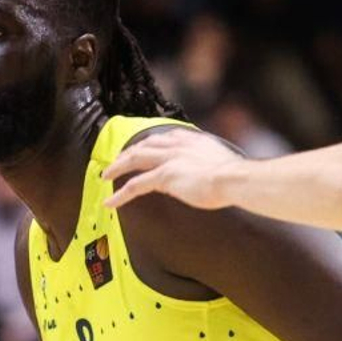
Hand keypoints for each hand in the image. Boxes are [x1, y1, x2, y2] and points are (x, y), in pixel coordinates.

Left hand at [101, 128, 244, 210]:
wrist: (235, 179)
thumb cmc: (236, 176)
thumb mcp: (223, 160)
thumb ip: (210, 161)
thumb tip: (211, 170)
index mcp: (191, 139)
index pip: (164, 137)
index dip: (149, 143)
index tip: (141, 148)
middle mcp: (177, 145)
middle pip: (144, 145)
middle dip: (127, 153)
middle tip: (116, 162)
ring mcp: (168, 159)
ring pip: (134, 160)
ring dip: (117, 167)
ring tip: (105, 176)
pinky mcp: (164, 176)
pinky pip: (135, 185)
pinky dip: (120, 194)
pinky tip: (110, 203)